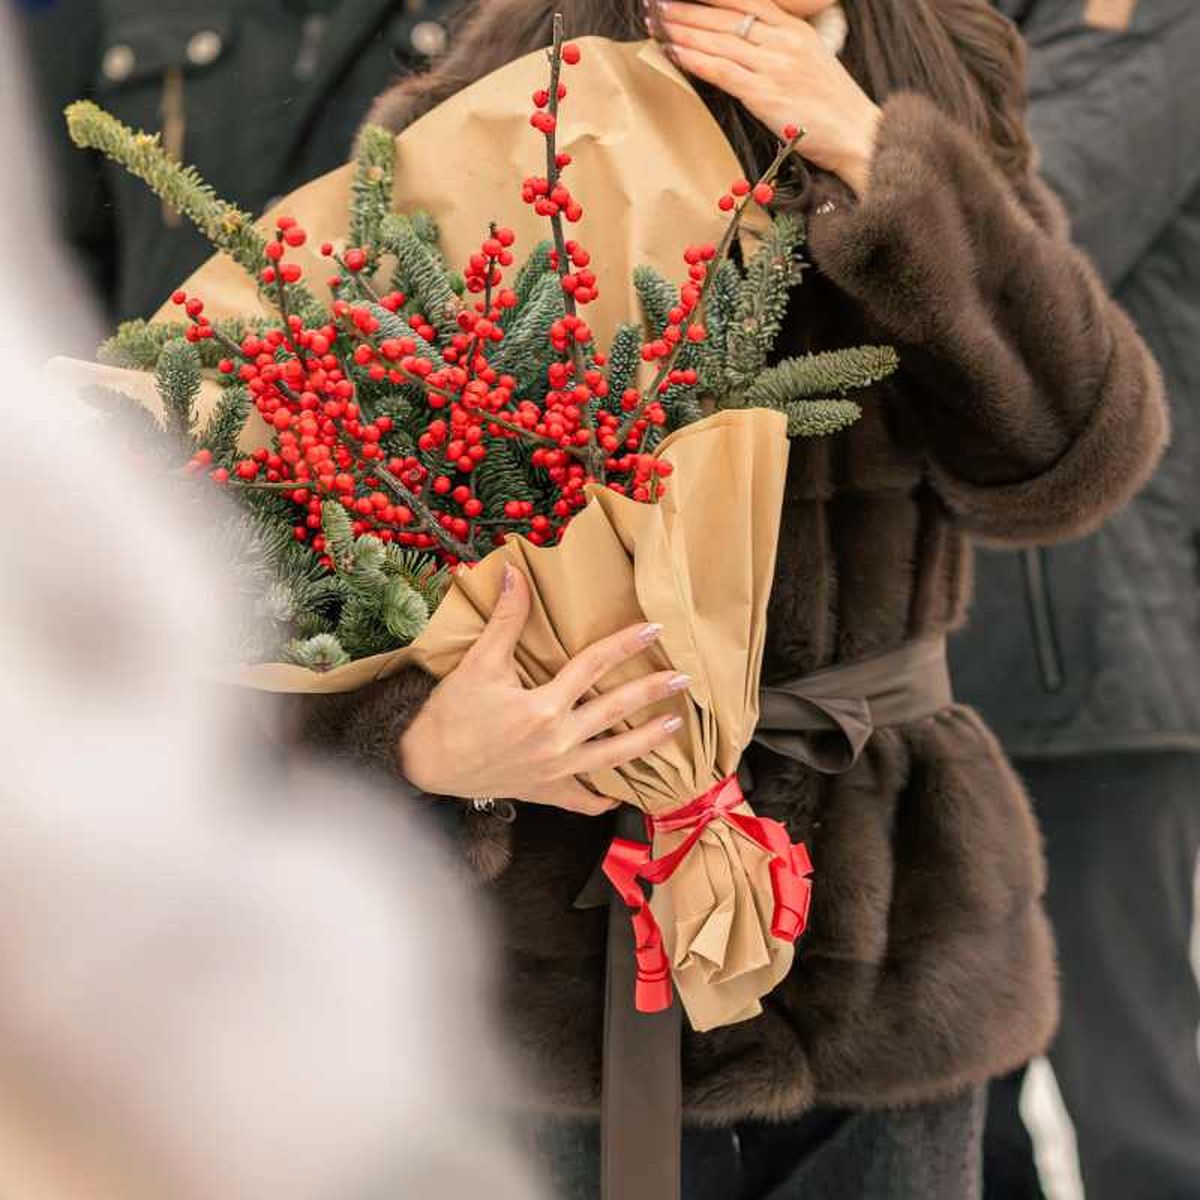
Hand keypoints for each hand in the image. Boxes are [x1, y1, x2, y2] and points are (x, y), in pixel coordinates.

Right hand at [398, 565, 688, 814]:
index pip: (594, 666)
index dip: (626, 644)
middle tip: (684, 679)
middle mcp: (557, 741)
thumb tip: (514, 573)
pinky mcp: (545, 793)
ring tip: (675, 728)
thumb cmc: (450, 714)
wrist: (424, 766)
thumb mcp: (477, 663)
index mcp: (543, 706)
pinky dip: (602, 798)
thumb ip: (504, 620)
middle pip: (615, 710)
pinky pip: (582, 800)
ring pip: (613, 757)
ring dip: (647, 742)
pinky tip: (620, 793)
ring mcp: (555, 771)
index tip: (654, 629)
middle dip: (652, 692)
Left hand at [648, 0, 882, 193]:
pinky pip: (722, 71)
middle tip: (656, 3)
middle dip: (687, 9)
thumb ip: (781, 45)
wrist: (856, 134)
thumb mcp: (810, 60)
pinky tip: (674, 52)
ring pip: (718, 41)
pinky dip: (695, 59)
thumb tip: (745, 42)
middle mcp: (783, 41)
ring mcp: (773, 66)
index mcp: (795, 28)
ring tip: (656, 23)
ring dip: (682, 30)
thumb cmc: (832, 105)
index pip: (746, 0)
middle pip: (725, 17)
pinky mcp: (764, 94)